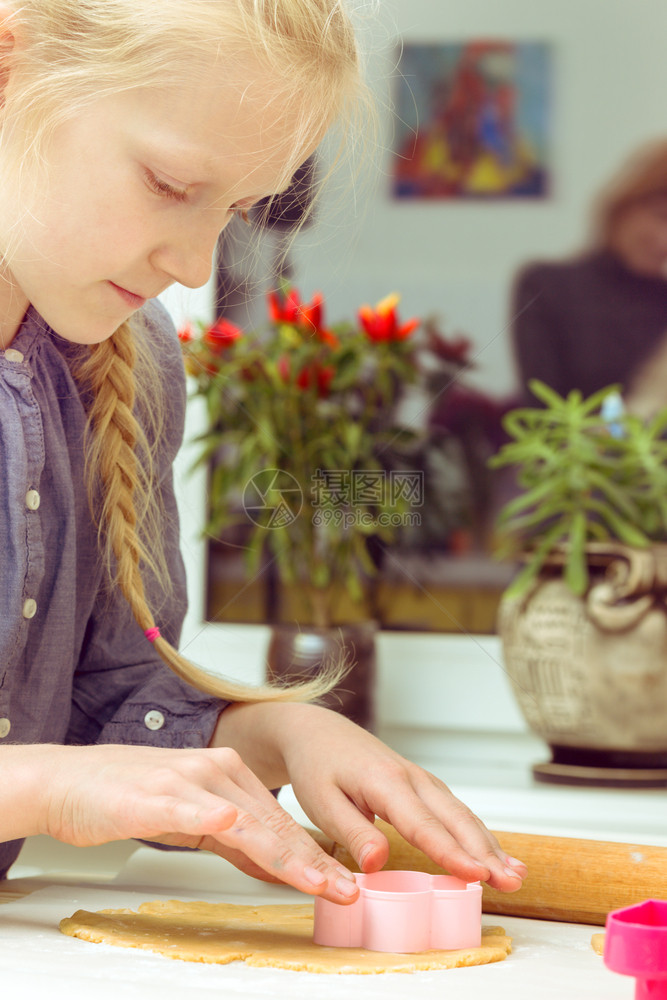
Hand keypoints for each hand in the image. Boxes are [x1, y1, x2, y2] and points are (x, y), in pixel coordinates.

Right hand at [33, 743, 358, 901]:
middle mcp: (216, 771)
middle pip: (273, 824)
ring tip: (314, 880)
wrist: (70, 781)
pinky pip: (191, 807)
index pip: (281, 822)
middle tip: (346, 891)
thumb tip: (275, 867)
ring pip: (246, 822)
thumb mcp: (192, 820)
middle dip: (312, 862)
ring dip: (283, 854)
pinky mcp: (155, 794)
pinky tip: (231, 823)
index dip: (313, 855)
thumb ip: (234, 840)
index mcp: (228, 773)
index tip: (343, 883)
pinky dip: (214, 815)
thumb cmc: (128, 799)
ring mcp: (188, 780)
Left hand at [217, 703, 526, 892]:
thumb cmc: (317, 767)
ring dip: (490, 845)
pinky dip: (478, 835)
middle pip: (454, 819)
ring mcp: (421, 780)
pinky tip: (495, 856)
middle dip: (486, 852)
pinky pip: (455, 812)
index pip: (422, 824)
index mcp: (385, 782)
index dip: (451, 852)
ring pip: (461, 815)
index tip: (477, 875)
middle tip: (512, 883)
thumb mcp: (321, 802)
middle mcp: (411, 778)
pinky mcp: (423, 787)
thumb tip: (377, 865)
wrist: (317, 732)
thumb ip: (352, 832)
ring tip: (516, 876)